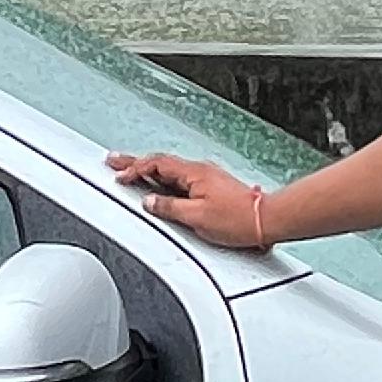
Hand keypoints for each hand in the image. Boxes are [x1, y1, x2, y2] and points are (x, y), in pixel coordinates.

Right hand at [106, 150, 270, 251]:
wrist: (266, 220)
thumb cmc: (237, 219)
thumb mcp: (197, 217)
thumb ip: (169, 208)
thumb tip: (150, 202)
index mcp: (194, 173)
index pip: (156, 165)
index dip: (134, 169)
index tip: (119, 176)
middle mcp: (200, 171)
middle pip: (161, 163)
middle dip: (135, 163)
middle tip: (115, 161)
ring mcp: (206, 178)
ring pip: (170, 170)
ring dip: (149, 170)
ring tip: (131, 172)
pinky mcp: (212, 187)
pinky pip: (180, 179)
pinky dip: (164, 179)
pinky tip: (160, 186)